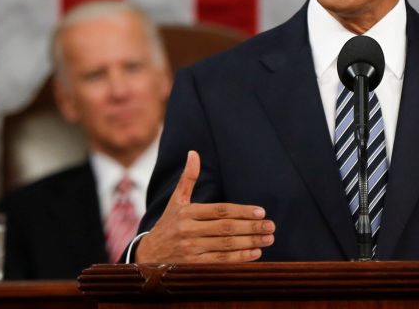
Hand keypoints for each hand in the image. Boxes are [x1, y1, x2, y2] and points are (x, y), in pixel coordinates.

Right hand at [135, 151, 274, 262]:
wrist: (147, 256)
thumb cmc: (168, 225)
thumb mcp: (176, 201)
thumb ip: (188, 179)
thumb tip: (193, 153)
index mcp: (187, 213)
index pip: (220, 210)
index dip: (242, 211)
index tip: (261, 212)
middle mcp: (188, 230)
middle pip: (226, 228)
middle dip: (251, 228)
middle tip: (271, 226)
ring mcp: (190, 250)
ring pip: (225, 246)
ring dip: (250, 242)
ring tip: (268, 239)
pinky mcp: (192, 266)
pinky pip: (219, 262)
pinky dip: (239, 258)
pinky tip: (255, 254)